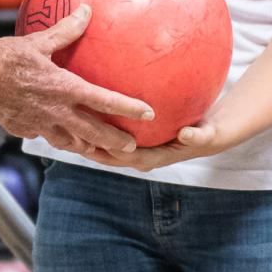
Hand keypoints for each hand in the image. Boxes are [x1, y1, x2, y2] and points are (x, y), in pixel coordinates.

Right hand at [0, 4, 149, 155]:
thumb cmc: (4, 57)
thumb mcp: (38, 41)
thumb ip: (66, 30)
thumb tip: (87, 11)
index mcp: (63, 87)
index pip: (104, 100)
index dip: (129, 107)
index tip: (148, 113)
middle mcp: (55, 111)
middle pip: (93, 132)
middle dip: (114, 141)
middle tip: (131, 146)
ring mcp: (38, 124)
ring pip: (70, 143)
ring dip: (88, 147)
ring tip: (100, 150)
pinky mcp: (23, 130)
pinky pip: (45, 137)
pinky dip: (57, 138)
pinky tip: (58, 135)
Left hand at [75, 119, 240, 171]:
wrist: (208, 135)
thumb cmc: (206, 133)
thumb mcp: (207, 134)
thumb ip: (198, 136)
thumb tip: (186, 133)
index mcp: (154, 158)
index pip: (126, 157)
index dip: (109, 152)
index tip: (92, 141)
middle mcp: (141, 157)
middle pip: (109, 156)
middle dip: (89, 149)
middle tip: (67, 136)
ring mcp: (136, 151)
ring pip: (105, 149)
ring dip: (86, 141)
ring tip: (63, 128)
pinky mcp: (132, 141)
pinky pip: (110, 136)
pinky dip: (94, 129)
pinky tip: (80, 113)